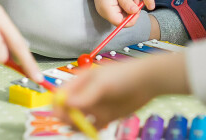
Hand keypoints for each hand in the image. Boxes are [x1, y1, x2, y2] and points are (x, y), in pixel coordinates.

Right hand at [57, 52, 187, 128]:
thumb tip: (66, 103)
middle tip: (77, 122)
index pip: (61, 95)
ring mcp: (95, 106)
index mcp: (80, 82)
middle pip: (67, 110)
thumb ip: (85, 95)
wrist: (147, 81)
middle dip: (67, 118)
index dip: (58, 105)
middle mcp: (84, 95)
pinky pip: (92, 127)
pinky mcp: (105, 116)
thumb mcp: (102, 84)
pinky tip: (94, 131)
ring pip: (78, 121)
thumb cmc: (123, 76)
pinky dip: (89, 131)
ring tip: (87, 127)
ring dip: (78, 126)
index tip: (62, 115)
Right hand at [87, 0, 139, 25]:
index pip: (121, 23)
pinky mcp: (109, 7)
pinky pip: (120, 10)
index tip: (138, 8)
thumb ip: (127, 2)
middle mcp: (106, 13)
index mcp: (107, 10)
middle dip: (133, 12)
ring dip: (131, 8)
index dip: (132, 18)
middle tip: (138, 0)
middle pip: (122, 20)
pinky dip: (127, 5)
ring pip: (123, 15)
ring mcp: (107, 11)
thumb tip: (135, 12)